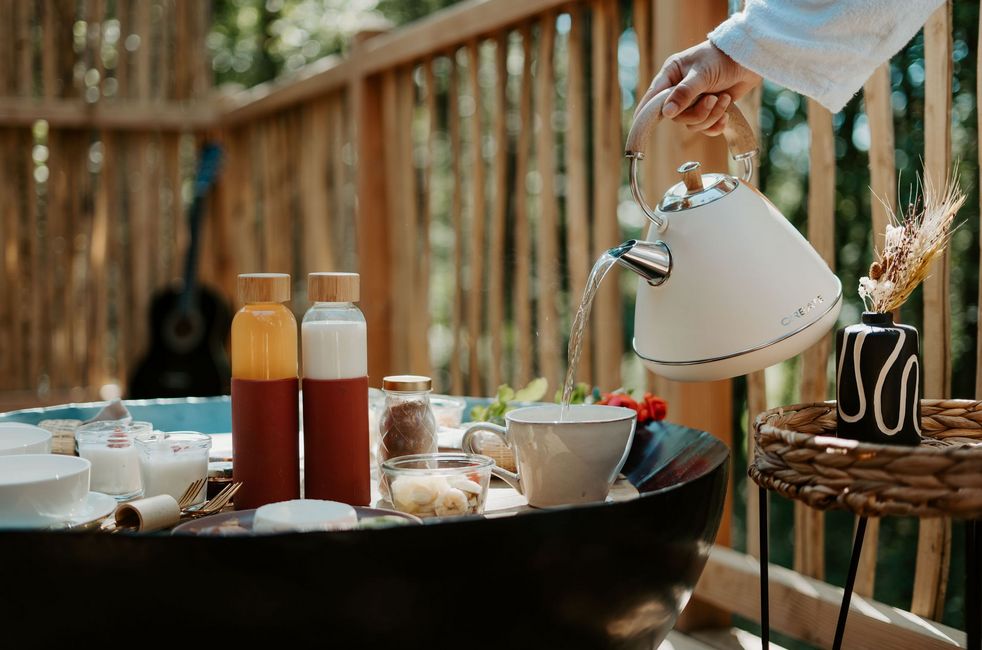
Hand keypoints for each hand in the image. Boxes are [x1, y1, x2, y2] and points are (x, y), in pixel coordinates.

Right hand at [636, 40, 759, 135]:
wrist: (749, 60)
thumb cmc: (722, 58)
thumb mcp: (702, 74)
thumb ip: (684, 93)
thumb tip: (666, 113)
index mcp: (671, 76)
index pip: (653, 98)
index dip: (645, 112)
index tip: (638, 126)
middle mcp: (679, 90)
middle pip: (677, 117)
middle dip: (698, 113)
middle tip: (713, 99)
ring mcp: (694, 101)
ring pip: (692, 124)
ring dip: (711, 116)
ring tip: (724, 99)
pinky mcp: (708, 110)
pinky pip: (705, 128)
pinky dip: (716, 124)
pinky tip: (726, 114)